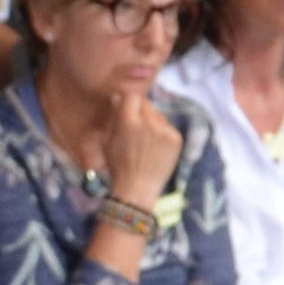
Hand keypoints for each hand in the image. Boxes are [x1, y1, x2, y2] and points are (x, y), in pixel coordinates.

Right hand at [101, 88, 183, 208]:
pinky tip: (155, 148)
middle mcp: (148, 122)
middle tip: (136, 125)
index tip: (127, 106)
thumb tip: (116, 98)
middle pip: (146, 104)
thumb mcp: (107, 140)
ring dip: (151, 122)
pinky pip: (167, 127)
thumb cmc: (118, 166)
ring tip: (145, 142)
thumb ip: (113, 117)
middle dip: (140, 110)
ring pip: (158, 115)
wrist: (137, 189)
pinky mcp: (176, 139)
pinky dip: (162, 133)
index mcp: (128, 121)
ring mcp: (165, 130)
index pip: (132, 96)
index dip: (128, 100)